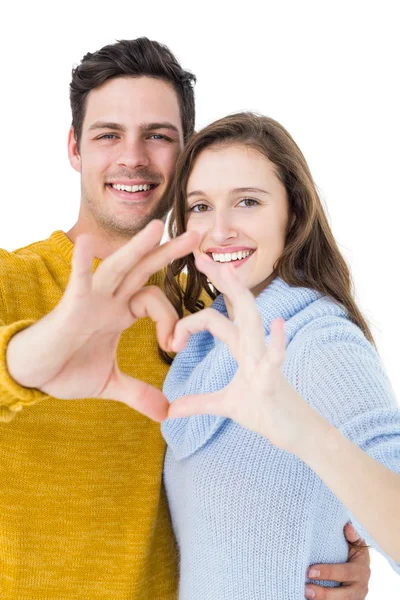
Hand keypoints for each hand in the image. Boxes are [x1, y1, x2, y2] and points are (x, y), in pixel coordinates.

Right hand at [6, 220, 198, 420]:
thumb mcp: (110, 384)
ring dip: (137, 248)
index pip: (156, 302)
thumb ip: (139, 393)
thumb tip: (165, 413)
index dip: (171, 320)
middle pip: (143, 270)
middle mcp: (109, 300)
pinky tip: (86, 244)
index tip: (174, 346)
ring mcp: (91, 300)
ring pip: (118, 268)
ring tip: (158, 227)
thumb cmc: (66, 371)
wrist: (33, 376)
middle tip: (196, 236)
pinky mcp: (70, 307)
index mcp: (120, 313)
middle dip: (169, 253)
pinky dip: (82, 264)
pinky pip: (78, 281)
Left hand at [168, 254, 314, 451]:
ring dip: (241, 297)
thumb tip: (171, 410)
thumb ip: (199, 403)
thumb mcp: (225, 406)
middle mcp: (254, 347)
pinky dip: (277, 342)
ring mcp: (265, 360)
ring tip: (229, 272)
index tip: (171, 334)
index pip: (215, 320)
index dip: (192, 317)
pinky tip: (278, 324)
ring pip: (253, 322)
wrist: (296, 434)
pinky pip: (276, 358)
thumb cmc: (265, 413)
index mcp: (242, 348)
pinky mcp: (274, 380)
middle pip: (236, 305)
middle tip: (199, 254)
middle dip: (220, 279)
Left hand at [305, 523, 369, 598]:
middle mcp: (360, 587)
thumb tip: (348, 526)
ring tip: (305, 594)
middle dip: (324, 594)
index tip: (310, 571)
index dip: (328, 572)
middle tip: (306, 589)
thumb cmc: (354, 556)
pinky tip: (309, 599)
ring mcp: (354, 598)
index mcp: (361, 570)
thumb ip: (353, 537)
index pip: (345, 572)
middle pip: (343, 595)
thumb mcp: (357, 546)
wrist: (360, 575)